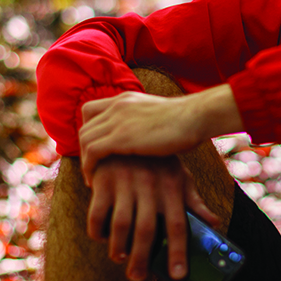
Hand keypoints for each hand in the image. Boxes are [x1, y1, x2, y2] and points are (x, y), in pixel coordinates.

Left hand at [78, 85, 242, 184]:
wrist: (196, 117)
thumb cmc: (186, 121)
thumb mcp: (158, 115)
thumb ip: (144, 122)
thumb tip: (145, 137)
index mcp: (125, 99)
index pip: (91, 110)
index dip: (89, 131)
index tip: (96, 150)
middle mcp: (117, 106)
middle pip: (85, 127)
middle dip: (84, 150)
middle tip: (93, 169)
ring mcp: (118, 120)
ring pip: (85, 139)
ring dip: (85, 161)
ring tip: (92, 178)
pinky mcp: (121, 137)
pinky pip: (92, 152)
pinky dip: (89, 167)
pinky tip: (95, 181)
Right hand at [87, 154, 219, 280]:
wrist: (128, 125)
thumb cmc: (159, 160)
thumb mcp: (180, 176)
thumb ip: (194, 201)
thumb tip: (214, 224)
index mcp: (172, 187)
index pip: (178, 225)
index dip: (178, 252)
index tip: (178, 276)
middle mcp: (149, 186)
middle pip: (147, 231)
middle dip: (142, 259)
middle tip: (137, 277)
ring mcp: (125, 182)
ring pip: (121, 225)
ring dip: (118, 248)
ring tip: (119, 259)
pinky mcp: (103, 180)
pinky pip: (96, 213)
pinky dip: (98, 230)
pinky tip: (102, 238)